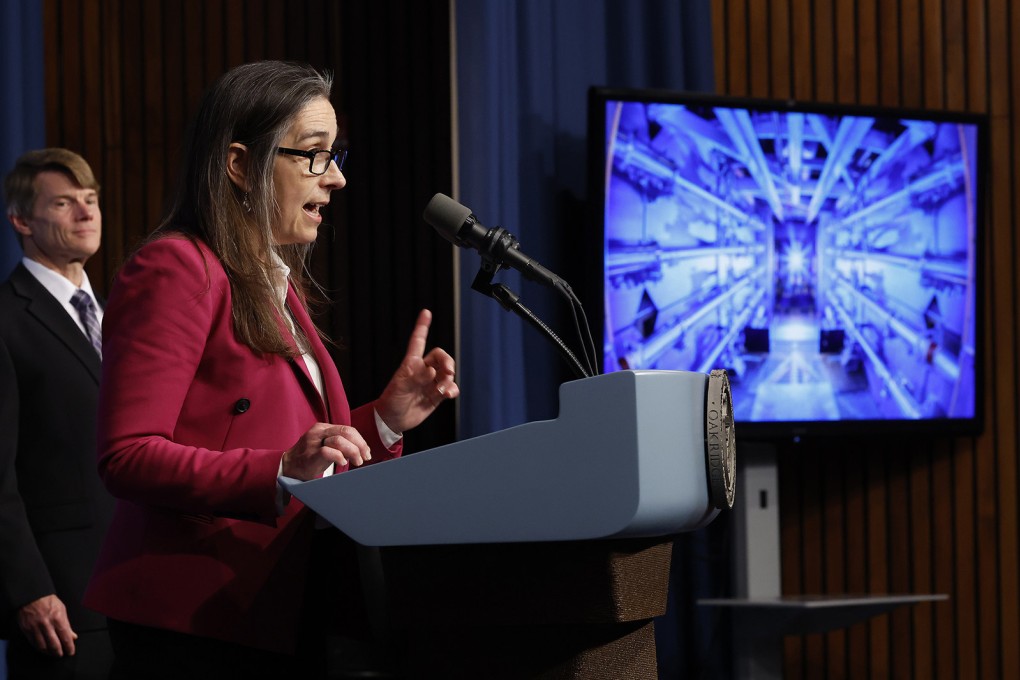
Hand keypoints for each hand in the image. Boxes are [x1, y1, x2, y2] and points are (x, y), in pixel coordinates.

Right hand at [17, 594, 76, 656]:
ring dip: (49, 652)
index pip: (65, 637)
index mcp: (58, 618)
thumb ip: (67, 624)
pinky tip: (44, 649)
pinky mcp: (27, 630)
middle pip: (54, 644)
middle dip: (59, 652)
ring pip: (43, 646)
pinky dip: (40, 648)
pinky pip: (34, 643)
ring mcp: (36, 628)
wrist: (31, 596)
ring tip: (53, 653)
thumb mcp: (62, 610)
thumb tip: (73, 637)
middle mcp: (46, 624)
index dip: (69, 647)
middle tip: (61, 654)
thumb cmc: (48, 601)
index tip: (71, 652)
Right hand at [282, 423, 371, 479]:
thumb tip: (360, 450)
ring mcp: (313, 443)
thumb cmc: (309, 457)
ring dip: (353, 452)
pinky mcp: (310, 455)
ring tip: (357, 462)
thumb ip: (339, 443)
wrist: (288, 466)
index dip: (360, 441)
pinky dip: (339, 457)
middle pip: (346, 432)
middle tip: (365, 457)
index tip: (366, 452)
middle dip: (360, 445)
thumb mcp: (325, 445)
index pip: (348, 429)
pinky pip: (328, 452)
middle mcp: (319, 432)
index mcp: (324, 428)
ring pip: (339, 440)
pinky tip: (343, 463)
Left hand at [377, 309, 458, 433]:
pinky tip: (448, 395)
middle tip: (448, 371)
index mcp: (411, 364)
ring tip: (442, 390)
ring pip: (448, 373)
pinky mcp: (437, 395)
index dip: (422, 326)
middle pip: (441, 357)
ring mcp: (431, 382)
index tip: (426, 312)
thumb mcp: (401, 387)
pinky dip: (452, 390)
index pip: (418, 341)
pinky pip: (450, 388)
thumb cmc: (392, 400)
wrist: (393, 420)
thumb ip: (417, 377)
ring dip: (449, 379)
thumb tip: (433, 370)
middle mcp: (423, 371)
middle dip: (448, 362)